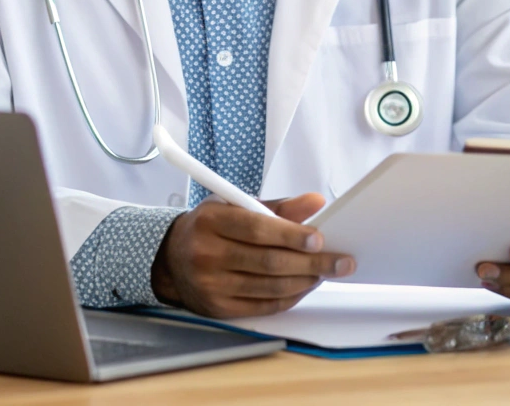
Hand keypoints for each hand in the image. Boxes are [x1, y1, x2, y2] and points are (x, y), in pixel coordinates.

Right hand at [151, 192, 355, 317]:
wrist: (170, 259)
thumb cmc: (210, 228)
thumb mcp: (236, 206)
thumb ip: (278, 207)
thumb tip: (316, 202)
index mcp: (211, 222)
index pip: (257, 230)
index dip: (292, 235)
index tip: (320, 239)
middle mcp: (207, 255)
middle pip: (269, 262)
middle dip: (311, 263)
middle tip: (340, 261)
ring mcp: (210, 285)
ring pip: (269, 287)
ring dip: (305, 281)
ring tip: (325, 273)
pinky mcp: (217, 308)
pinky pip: (262, 306)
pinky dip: (289, 297)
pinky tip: (304, 286)